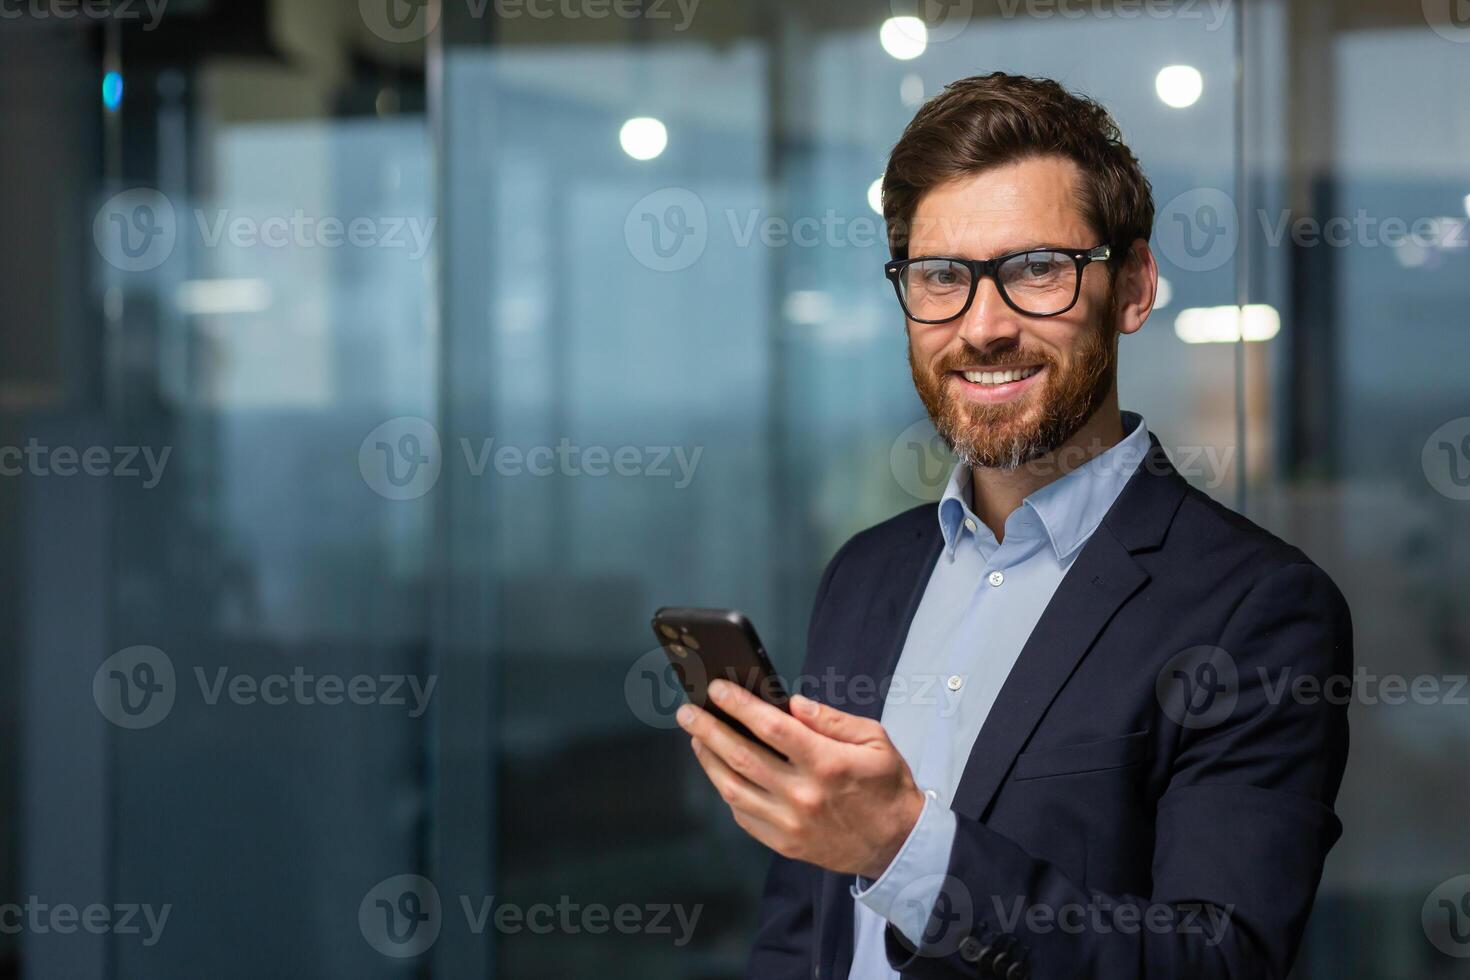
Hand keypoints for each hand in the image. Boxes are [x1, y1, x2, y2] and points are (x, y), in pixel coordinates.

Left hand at [677, 679, 925, 879]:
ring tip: (696, 738)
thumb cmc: (886, 787)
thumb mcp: (874, 740)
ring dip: (709, 760)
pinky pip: (743, 815)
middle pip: (742, 756)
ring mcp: (790, 823)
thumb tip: (792, 704)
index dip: (740, 705)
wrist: (897, 845)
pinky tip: (720, 772)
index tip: (717, 689)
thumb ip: (831, 720)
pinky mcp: (784, 844)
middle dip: (708, 730)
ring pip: (734, 788)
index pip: (772, 727)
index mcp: (827, 764)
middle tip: (687, 712)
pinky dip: (727, 791)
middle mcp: (804, 795)